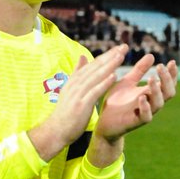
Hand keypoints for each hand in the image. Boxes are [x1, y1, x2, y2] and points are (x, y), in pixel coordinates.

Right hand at [29, 44, 127, 160]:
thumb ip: (77, 73)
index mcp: (74, 80)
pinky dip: (104, 83)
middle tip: (124, 47)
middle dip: (110, 56)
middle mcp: (76, 84)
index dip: (106, 56)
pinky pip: (94, 91)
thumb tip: (82, 56)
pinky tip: (114, 76)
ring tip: (121, 56)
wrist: (56, 131)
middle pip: (95, 67)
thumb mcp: (70, 90)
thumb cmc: (65, 112)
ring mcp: (78, 94)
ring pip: (96, 76)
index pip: (93, 64)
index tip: (119, 48)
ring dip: (109, 66)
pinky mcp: (81, 104)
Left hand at [94, 55, 177, 142]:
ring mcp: (145, 112)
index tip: (171, 62)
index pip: (168, 83)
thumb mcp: (128, 82)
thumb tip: (152, 55)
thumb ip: (139, 70)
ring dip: (157, 91)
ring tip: (151, 78)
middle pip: (169, 92)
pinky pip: (146, 117)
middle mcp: (151, 103)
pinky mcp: (136, 122)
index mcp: (151, 93)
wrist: (104, 122)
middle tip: (160, 67)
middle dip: (167, 80)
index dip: (172, 74)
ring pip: (159, 103)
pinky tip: (142, 97)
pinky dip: (146, 107)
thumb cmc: (117, 102)